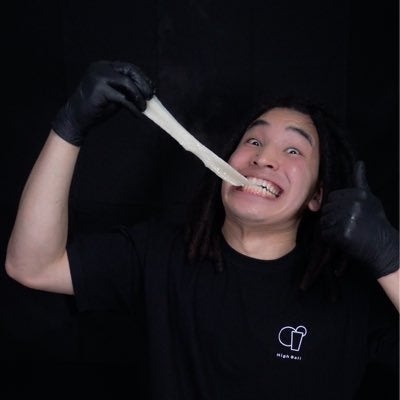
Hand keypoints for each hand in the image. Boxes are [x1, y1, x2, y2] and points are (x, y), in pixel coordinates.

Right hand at [51, 60, 154, 145]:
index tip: (152, 88)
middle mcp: (101, 68)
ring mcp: (99, 77)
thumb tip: (146, 91)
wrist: (76, 117)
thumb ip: (126, 89)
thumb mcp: (114, 94)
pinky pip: (123, 98)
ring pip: (127, 83)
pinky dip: (133, 107)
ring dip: (139, 96)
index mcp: (104, 66)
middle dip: (144, 84)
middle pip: (130, 72)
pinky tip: (138, 114)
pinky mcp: (100, 89)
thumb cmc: (97, 107)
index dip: (142, 78)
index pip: (128, 68)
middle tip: (150, 97)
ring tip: (144, 107)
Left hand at [320, 160, 398, 277]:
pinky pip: (325, 234)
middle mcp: (353, 204)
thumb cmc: (374, 222)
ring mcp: (348, 218)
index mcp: (358, 194)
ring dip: (330, 229)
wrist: (384, 247)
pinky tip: (343, 240)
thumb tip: (359, 163)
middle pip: (326, 209)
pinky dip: (330, 239)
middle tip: (347, 226)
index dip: (336, 208)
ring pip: (324, 221)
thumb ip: (360, 181)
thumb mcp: (369, 198)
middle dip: (332, 219)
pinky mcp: (344, 233)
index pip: (331, 198)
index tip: (347, 215)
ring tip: (345, 232)